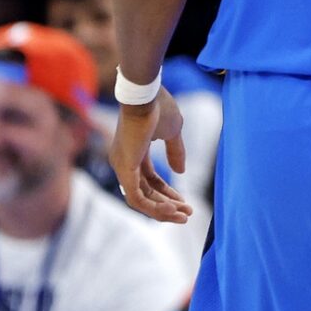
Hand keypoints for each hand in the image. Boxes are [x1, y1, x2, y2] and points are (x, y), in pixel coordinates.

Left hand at [109, 87, 193, 223]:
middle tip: (188, 213)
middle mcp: (125, 163)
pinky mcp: (124, 169)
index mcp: (136, 153)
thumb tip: (181, 172)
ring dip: (162, 210)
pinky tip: (172, 209)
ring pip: (140, 200)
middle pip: (146, 193)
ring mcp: (123, 167)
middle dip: (168, 205)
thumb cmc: (159, 107)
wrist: (146, 95)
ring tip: (183, 215)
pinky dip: (154, 207)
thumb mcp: (173, 132)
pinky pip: (136, 198)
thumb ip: (176, 152)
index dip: (169, 192)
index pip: (151, 181)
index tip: (185, 201)